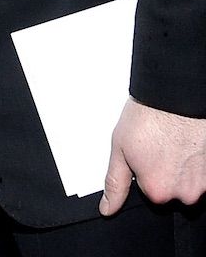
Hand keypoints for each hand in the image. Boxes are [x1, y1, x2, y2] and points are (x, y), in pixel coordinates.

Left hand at [100, 97, 205, 214]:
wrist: (175, 95)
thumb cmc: (149, 115)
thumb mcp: (120, 148)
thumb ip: (115, 183)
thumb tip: (108, 209)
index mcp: (157, 190)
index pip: (148, 190)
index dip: (143, 169)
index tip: (144, 153)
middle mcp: (183, 193)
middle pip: (170, 189)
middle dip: (165, 171)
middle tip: (159, 146)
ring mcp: (202, 183)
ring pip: (188, 182)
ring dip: (182, 167)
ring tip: (174, 142)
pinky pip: (202, 174)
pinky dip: (196, 162)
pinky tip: (187, 144)